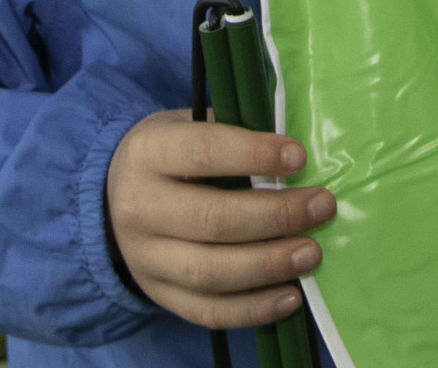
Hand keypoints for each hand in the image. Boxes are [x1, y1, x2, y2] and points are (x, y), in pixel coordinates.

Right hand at [105, 110, 335, 330]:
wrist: (116, 197)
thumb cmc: (174, 155)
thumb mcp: (191, 127)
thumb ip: (236, 135)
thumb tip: (299, 158)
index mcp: (149, 153)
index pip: (204, 152)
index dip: (254, 155)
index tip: (299, 158)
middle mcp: (140, 208)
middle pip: (212, 220)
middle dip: (276, 216)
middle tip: (322, 207)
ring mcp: (146, 259)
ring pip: (209, 272)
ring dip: (269, 265)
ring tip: (312, 254)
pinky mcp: (159, 294)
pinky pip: (207, 310)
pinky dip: (253, 309)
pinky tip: (291, 296)